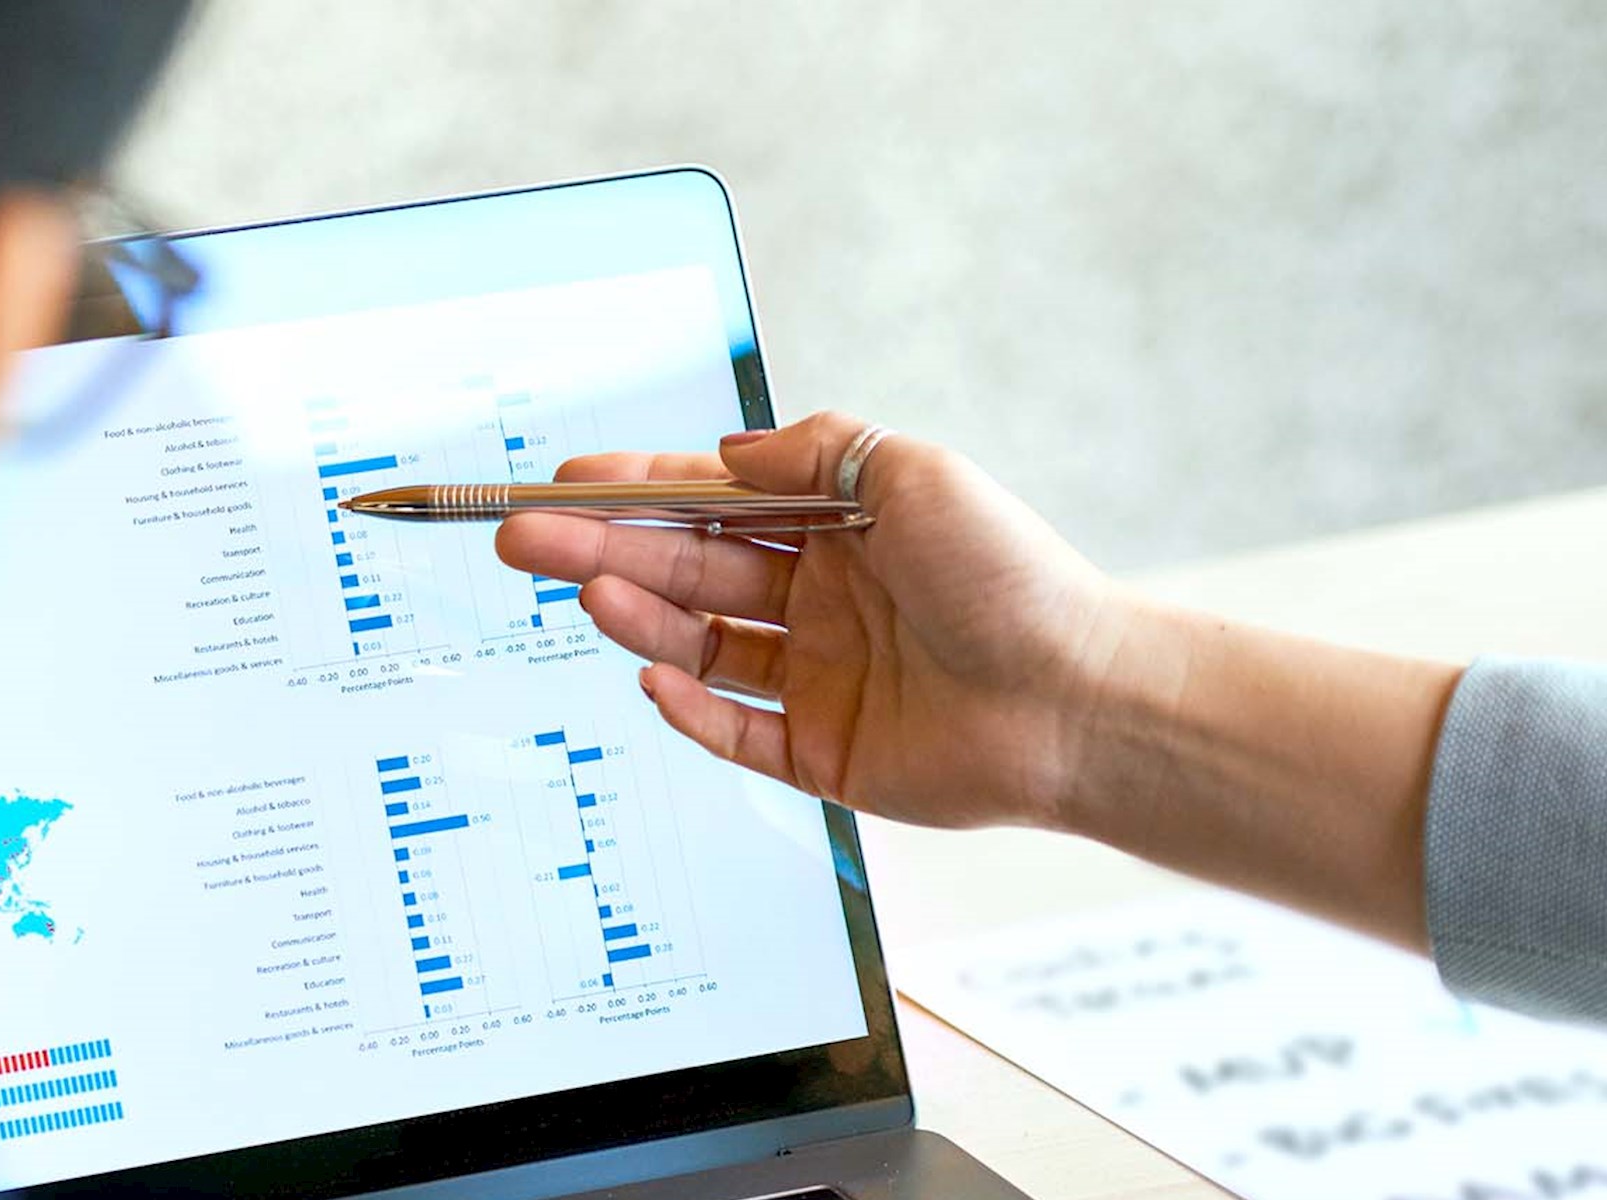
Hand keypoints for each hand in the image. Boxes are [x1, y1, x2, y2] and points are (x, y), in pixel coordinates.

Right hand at [496, 413, 1139, 830]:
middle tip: (525, 540)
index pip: (713, 504)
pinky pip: (735, 732)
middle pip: (687, 571)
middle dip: (603, 552)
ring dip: (638, 618)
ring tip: (587, 596)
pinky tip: (652, 677)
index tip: (566, 478)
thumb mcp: (913, 474)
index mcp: (840, 530)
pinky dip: (689, 709)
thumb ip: (813, 454)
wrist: (1081, 700)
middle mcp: (822, 601)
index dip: (636, 490)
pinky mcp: (823, 753)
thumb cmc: (1016, 580)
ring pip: (700, 644)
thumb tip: (725, 455)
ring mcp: (818, 679)